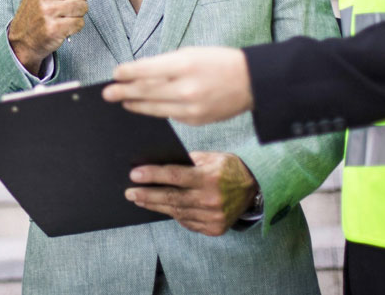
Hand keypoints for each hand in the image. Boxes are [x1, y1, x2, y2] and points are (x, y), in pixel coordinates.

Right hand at [8, 0, 88, 73]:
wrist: (23, 37)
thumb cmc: (37, 6)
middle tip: (66, 3)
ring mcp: (48, 10)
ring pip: (83, 6)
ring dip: (77, 12)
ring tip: (64, 14)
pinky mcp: (54, 28)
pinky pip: (79, 22)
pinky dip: (75, 25)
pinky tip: (63, 25)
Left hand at [103, 46, 253, 124]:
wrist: (251, 82)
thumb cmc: (220, 62)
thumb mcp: (193, 53)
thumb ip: (166, 64)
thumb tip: (140, 72)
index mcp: (185, 65)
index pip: (147, 70)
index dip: (127, 73)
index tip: (114, 74)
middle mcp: (186, 88)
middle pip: (146, 91)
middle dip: (124, 92)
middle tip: (107, 93)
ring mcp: (191, 108)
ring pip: (154, 108)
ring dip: (135, 104)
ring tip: (122, 101)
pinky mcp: (196, 120)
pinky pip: (169, 116)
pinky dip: (155, 111)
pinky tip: (145, 108)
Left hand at [126, 151, 256, 235]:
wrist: (255, 188)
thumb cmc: (230, 168)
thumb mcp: (212, 157)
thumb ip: (190, 161)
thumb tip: (163, 163)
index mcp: (209, 177)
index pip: (174, 176)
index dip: (153, 175)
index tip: (134, 175)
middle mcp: (209, 199)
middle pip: (171, 198)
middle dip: (147, 194)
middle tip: (130, 192)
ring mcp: (212, 216)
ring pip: (176, 212)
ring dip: (156, 206)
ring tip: (141, 200)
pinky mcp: (214, 228)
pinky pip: (188, 222)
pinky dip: (175, 214)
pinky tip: (164, 208)